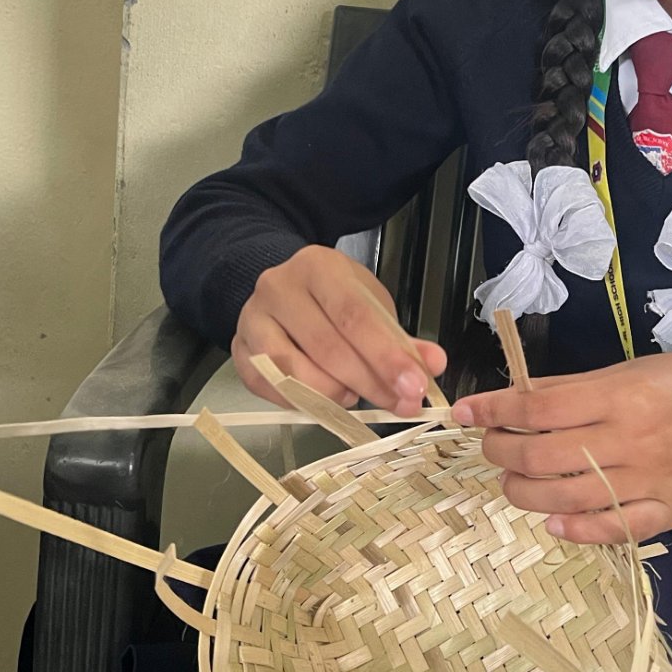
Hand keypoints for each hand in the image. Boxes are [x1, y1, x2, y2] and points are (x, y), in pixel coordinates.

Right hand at [235, 246, 444, 421]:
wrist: (284, 288)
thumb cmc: (335, 298)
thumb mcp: (373, 305)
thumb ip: (402, 338)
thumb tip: (432, 364)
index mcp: (318, 267)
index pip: (355, 316)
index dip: (386, 357)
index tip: (415, 386)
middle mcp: (278, 289)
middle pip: (327, 347)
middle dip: (370, 383)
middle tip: (400, 404)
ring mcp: (252, 320)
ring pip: (292, 371)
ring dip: (333, 395)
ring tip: (358, 397)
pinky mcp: (239, 351)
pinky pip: (270, 388)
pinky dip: (304, 402)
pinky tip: (328, 400)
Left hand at [458, 353, 671, 545]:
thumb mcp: (626, 371)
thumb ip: (569, 388)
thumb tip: (510, 398)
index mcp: (620, 398)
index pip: (537, 408)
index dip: (492, 411)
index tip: (466, 413)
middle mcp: (630, 441)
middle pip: (541, 456)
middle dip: (500, 451)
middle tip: (493, 446)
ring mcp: (647, 480)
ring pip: (565, 498)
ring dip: (523, 492)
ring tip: (516, 479)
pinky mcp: (664, 511)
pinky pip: (612, 529)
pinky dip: (575, 530)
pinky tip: (554, 521)